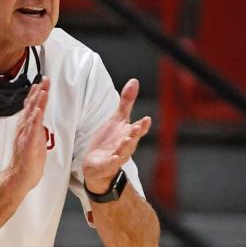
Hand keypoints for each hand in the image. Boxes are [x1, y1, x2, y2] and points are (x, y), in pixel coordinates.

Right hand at [8, 77, 49, 191]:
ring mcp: (25, 135)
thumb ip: (35, 125)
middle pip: (31, 106)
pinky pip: (32, 129)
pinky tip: (38, 110)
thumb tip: (38, 115)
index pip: (31, 106)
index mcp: (26, 126)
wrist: (20, 175)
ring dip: (37, 101)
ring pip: (32, 115)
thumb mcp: (33, 137)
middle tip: (44, 79)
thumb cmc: (28, 158)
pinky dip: (35, 119)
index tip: (41, 82)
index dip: (36, 94)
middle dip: (38, 92)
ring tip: (42, 89)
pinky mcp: (28, 143)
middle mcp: (24, 128)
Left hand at [82, 79, 150, 193]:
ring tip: (126, 140)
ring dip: (125, 147)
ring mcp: (116, 156)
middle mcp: (125, 146)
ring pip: (122, 152)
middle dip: (135, 134)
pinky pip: (109, 164)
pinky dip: (112, 162)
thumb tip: (134, 81)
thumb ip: (126, 101)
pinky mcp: (105, 165)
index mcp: (129, 134)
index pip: (138, 129)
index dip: (143, 125)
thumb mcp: (117, 118)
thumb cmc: (111, 140)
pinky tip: (112, 158)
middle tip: (137, 128)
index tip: (146, 119)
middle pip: (132, 140)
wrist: (99, 163)